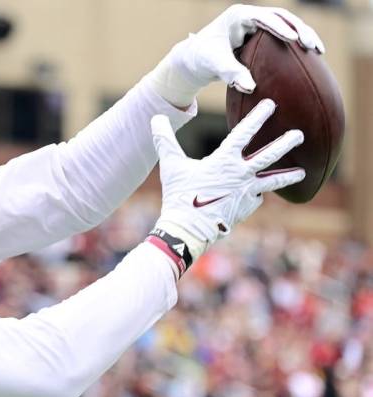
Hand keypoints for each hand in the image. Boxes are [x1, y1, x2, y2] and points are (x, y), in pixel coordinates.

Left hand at [148, 4, 324, 106]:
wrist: (196, 57)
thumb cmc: (202, 58)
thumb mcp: (214, 65)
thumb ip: (231, 73)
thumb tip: (251, 87)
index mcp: (239, 16)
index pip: (264, 18)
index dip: (280, 27)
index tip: (294, 39)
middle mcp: (251, 16)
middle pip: (282, 17)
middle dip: (300, 29)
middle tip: (312, 46)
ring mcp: (258, 23)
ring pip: (287, 24)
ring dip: (304, 35)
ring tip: (319, 51)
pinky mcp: (262, 34)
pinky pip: (284, 35)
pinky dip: (296, 44)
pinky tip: (311, 57)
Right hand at [150, 98, 304, 262]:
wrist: (188, 229)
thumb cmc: (179, 195)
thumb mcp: (170, 165)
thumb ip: (165, 140)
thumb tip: (156, 118)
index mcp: (224, 161)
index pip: (244, 133)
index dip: (257, 117)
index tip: (271, 104)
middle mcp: (241, 175)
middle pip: (268, 156)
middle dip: (285, 143)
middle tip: (299, 134)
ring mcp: (246, 193)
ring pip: (272, 181)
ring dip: (288, 176)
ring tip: (302, 172)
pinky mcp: (245, 208)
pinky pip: (255, 199)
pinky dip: (257, 195)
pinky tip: (257, 196)